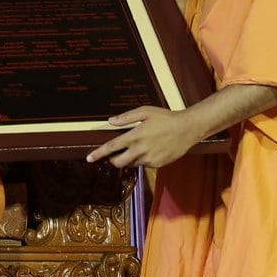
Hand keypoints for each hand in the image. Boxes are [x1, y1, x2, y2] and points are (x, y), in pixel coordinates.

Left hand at [85, 105, 201, 168]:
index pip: (112, 147)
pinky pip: (144, 164)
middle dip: (113, 160)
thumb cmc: (165, 117)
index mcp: (135, 136)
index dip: (98, 153)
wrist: (187, 129)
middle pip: (118, 162)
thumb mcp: (145, 112)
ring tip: (139, 146)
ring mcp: (149, 159)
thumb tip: (110, 121)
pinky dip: (142, 159)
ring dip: (129, 158)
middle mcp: (140, 150)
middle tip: (114, 154)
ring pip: (131, 163)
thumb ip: (126, 118)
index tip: (89, 158)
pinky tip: (151, 149)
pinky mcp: (157, 164)